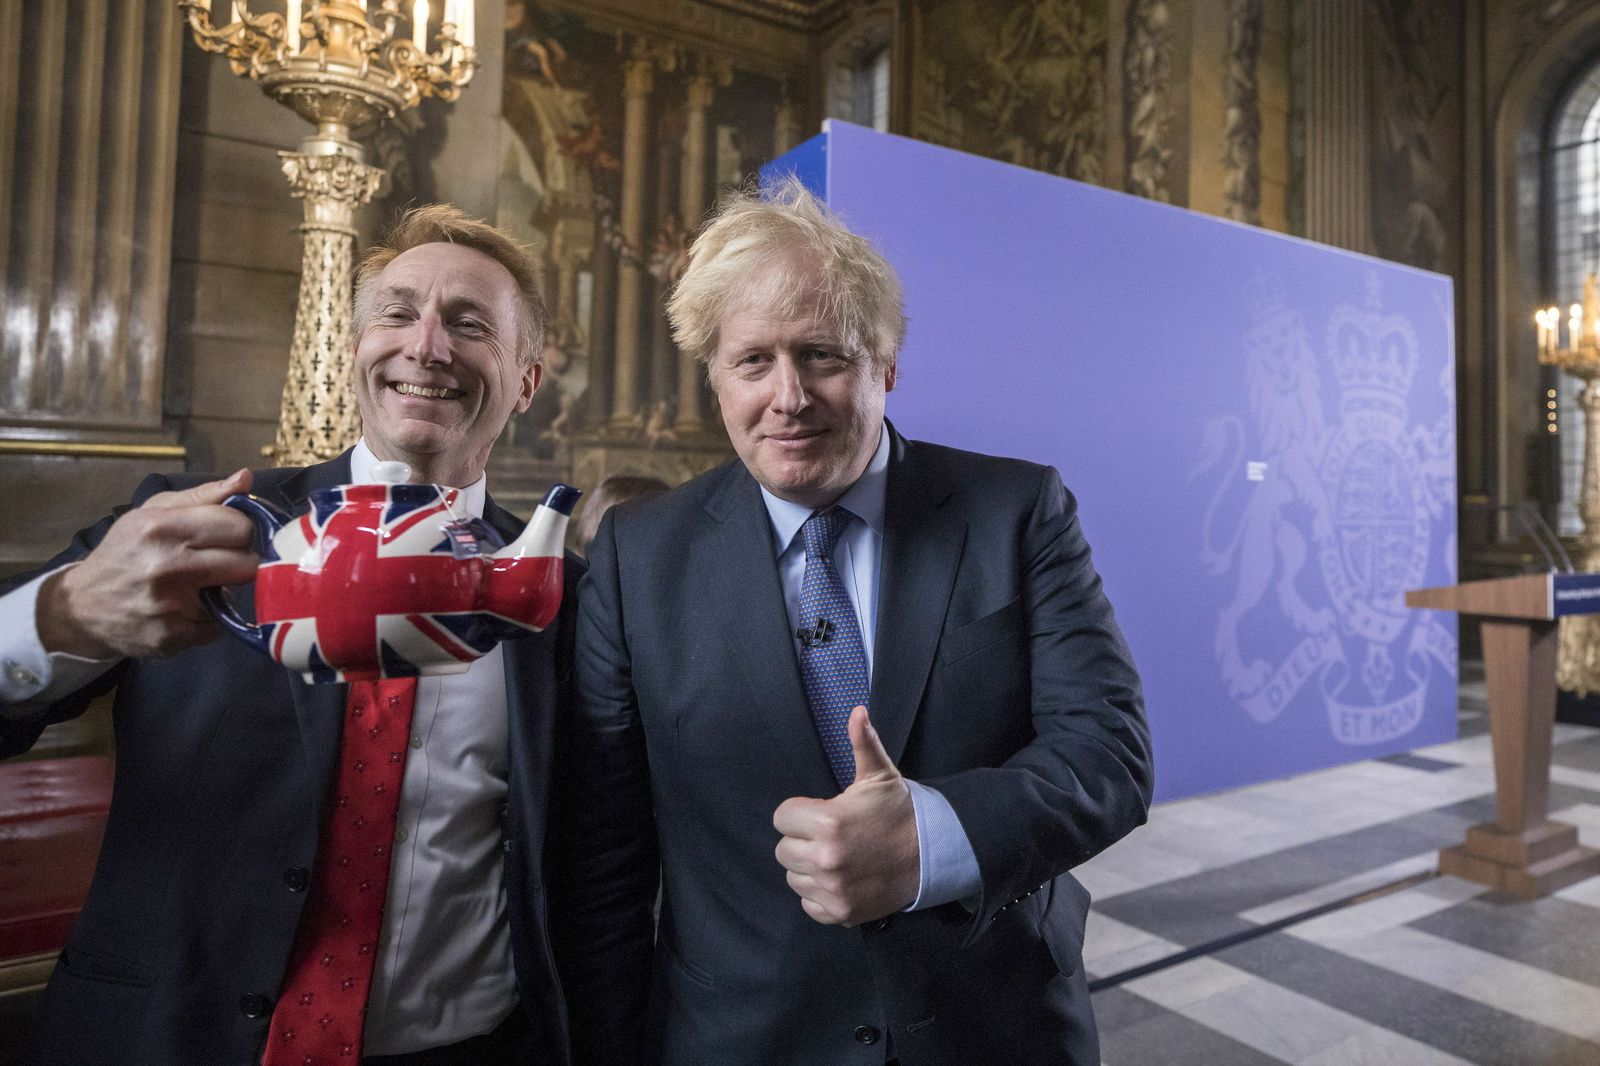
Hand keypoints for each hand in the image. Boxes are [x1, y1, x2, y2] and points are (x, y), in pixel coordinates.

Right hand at [37, 470, 260, 659]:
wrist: (81, 607)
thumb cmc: (125, 552)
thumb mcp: (152, 512)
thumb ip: (203, 496)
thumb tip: (245, 478)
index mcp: (161, 527)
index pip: (239, 526)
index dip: (240, 531)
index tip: (228, 536)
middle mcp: (166, 565)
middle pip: (247, 563)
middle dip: (239, 561)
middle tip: (217, 561)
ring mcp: (171, 605)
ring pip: (235, 595)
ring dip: (223, 590)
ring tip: (196, 584)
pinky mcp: (174, 636)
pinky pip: (219, 625)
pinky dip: (209, 618)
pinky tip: (185, 609)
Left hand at [773, 707, 919, 925]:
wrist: (931, 854)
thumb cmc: (899, 811)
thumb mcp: (880, 775)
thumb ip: (862, 742)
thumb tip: (857, 711)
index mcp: (828, 821)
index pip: (782, 818)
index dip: (799, 813)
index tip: (820, 813)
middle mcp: (826, 858)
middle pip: (783, 850)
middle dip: (802, 840)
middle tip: (829, 836)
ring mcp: (832, 889)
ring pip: (794, 877)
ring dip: (809, 868)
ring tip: (836, 856)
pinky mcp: (840, 913)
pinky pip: (808, 903)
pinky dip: (819, 894)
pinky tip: (840, 878)